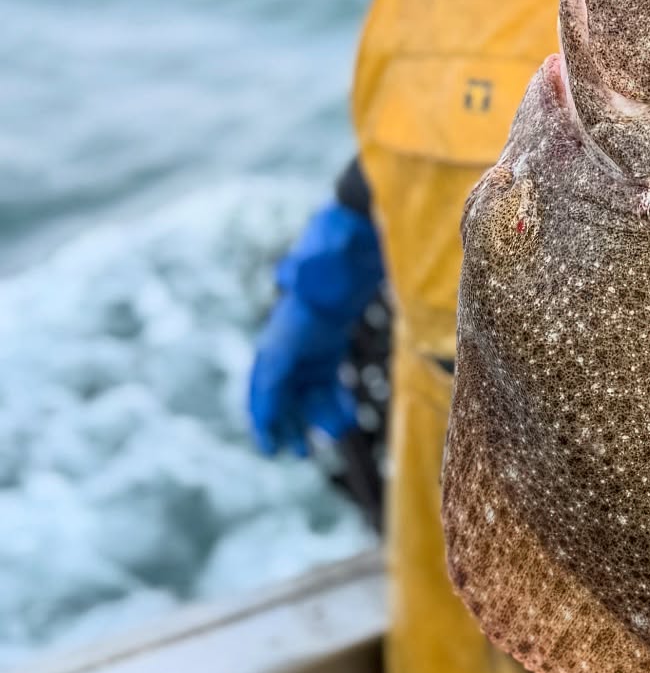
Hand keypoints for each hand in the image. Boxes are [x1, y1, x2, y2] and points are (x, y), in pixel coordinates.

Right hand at [248, 200, 382, 457]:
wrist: (359, 219)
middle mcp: (295, 325)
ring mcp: (311, 328)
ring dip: (310, 412)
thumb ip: (314, 261)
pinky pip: (320, 372)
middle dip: (282, 419)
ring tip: (333, 435)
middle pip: (280, 383)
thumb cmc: (344, 233)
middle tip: (292, 453)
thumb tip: (289, 276)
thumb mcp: (331, 243)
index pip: (271, 367)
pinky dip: (326, 398)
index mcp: (293, 315)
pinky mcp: (329, 328)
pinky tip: (341, 417)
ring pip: (302, 383)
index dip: (266, 406)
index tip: (268, 441)